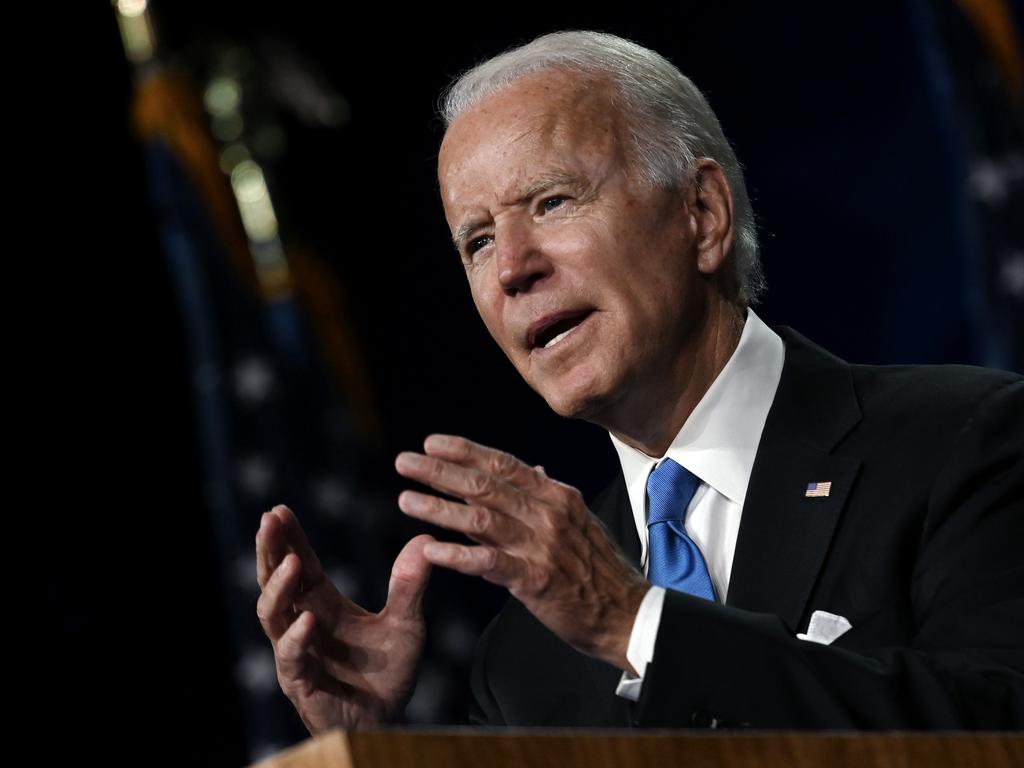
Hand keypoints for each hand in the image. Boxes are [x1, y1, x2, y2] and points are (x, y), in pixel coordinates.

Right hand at [255, 505, 432, 732]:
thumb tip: (424, 539)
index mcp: (323, 604)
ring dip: (279, 587)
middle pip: (276, 580)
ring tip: (291, 561)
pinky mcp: (301, 681)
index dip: (289, 537)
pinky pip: (292, 657)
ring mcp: (297, 652)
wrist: (388, 720)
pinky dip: (297, 638)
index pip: (300, 564)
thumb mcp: (406, 623)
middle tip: (268, 520)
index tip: (279, 509)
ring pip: (273, 615)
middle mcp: (303, 623)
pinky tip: (307, 621)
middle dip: (270, 550)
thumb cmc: (388, 672)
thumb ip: (410, 586)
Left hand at [395, 434, 648, 672]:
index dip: (465, 451)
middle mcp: (548, 513)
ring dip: (438, 508)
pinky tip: (428, 549)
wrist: (627, 613)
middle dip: (440, 471)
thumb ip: (546, 496)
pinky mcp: (535, 580)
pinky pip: (487, 562)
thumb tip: (533, 469)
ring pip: (480, 518)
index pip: (504, 465)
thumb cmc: (598, 569)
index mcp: (556, 495)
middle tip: (404, 462)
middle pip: (485, 485)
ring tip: (405, 500)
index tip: (431, 442)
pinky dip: (456, 555)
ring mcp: (541, 545)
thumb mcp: (577, 521)